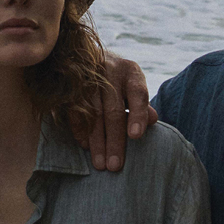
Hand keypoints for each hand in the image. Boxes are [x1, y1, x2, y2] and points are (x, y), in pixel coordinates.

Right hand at [71, 53, 157, 170]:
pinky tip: (86, 146)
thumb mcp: (133, 88)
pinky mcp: (70, 85)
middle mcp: (110, 71)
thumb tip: (153, 120)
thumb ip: (142, 105)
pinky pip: (75, 111)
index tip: (136, 136)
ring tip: (100, 164)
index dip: (137, 115)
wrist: (87, 58)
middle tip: (115, 166)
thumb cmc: (118, 81)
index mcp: (130, 72)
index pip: (138, 94)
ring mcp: (88, 77)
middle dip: (115, 140)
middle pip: (113, 110)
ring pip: (93, 114)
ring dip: (97, 141)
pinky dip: (80, 130)